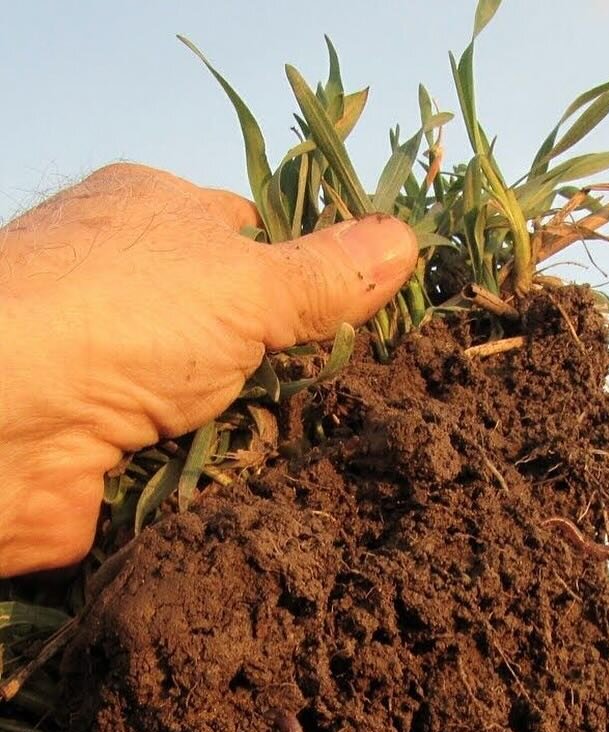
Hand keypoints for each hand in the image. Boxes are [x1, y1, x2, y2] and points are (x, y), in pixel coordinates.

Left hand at [0, 163, 417, 576]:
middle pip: (240, 318)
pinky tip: (277, 482)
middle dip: (293, 356)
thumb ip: (327, 274)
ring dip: (265, 421)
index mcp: (153, 211)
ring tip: (337, 444)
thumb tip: (407, 239)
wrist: (1, 420)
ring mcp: (114, 362)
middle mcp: (128, 281)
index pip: (250, 231)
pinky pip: (192, 450)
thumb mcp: (250, 282)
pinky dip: (230, 467)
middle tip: (361, 386)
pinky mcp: (109, 439)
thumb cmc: (122, 316)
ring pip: (220, 390)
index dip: (307, 268)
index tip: (366, 310)